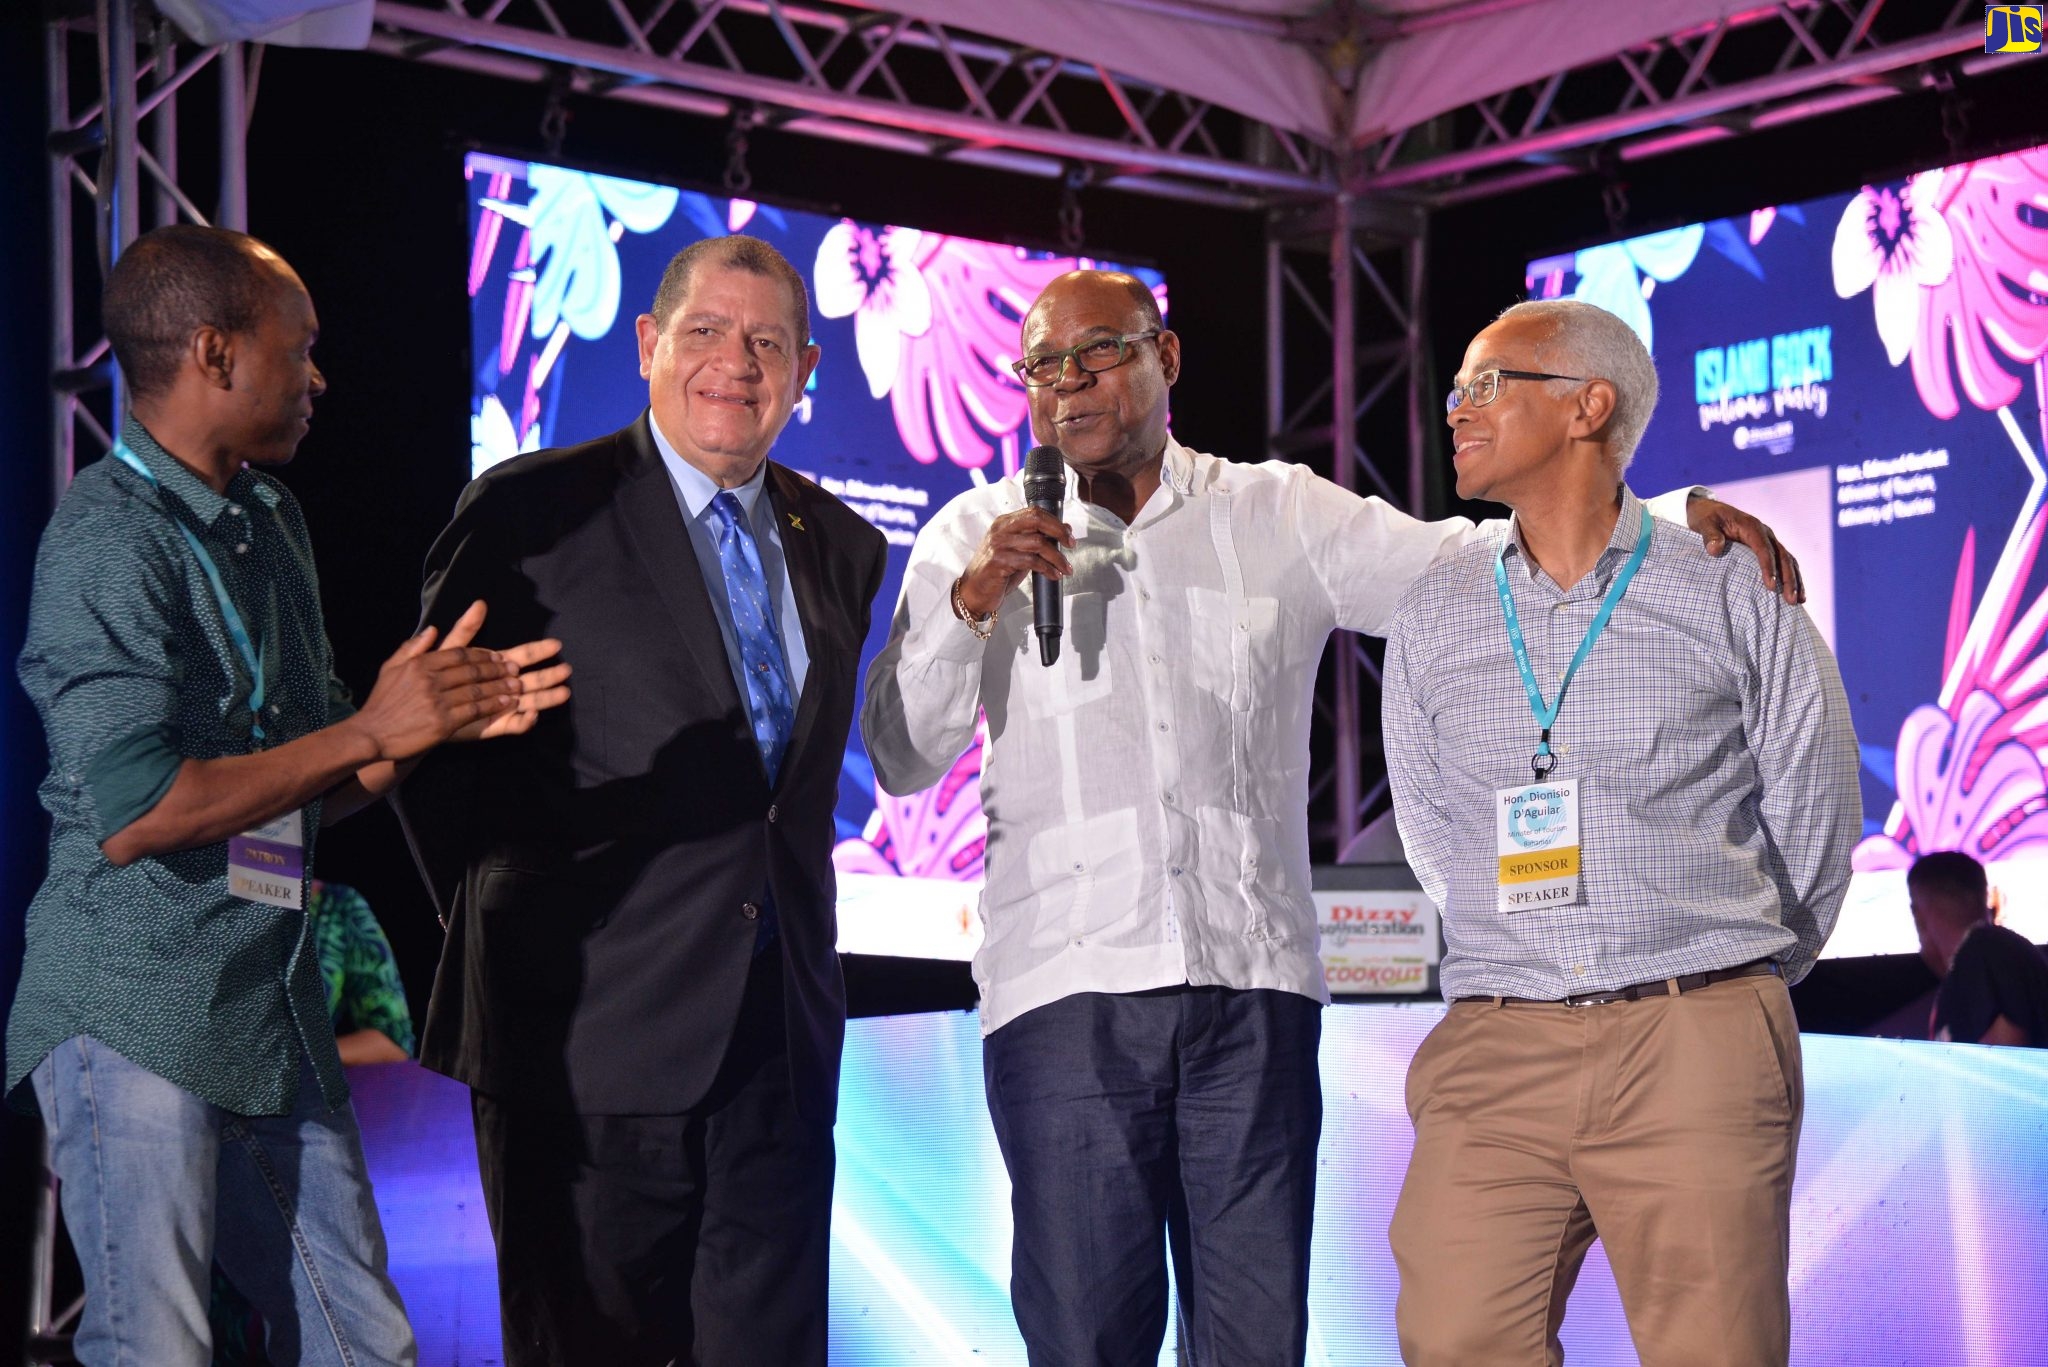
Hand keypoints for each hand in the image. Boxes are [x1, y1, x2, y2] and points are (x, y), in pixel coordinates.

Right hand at [349, 602, 522, 761]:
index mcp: (420, 664)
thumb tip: (432, 630)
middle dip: (497, 669)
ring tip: (517, 685)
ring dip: (500, 687)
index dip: (482, 655)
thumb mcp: (391, 669)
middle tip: (515, 669)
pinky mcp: (443, 722)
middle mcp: (430, 679)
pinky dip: (494, 705)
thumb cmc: (381, 703)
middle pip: (472, 670)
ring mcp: (437, 701)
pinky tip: (507, 703)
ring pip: (477, 689)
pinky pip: (475, 710)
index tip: (498, 657)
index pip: (459, 654)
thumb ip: (412, 648)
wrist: (371, 735)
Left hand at [440, 600, 571, 740]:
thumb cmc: (434, 680)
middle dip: (550, 674)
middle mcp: (503, 686)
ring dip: (547, 697)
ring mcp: (502, 706)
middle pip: (533, 679)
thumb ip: (466, 629)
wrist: (422, 711)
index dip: (538, 650)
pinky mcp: (495, 726)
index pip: (523, 656)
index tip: (555, 644)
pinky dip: (526, 721)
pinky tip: (532, 713)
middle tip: (566, 669)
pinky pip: (516, 725)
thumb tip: (480, 603)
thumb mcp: (449, 652)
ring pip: (531, 701)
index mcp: (495, 667)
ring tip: (564, 692)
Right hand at [956, 508, 1074, 618]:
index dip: (1055, 522)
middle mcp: (1000, 530)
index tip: (1069, 535)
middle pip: (1036, 520)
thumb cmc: (997, 572)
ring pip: (1037, 543)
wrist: (973, 592)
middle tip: (1071, 545)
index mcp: (1004, 523)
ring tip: (1066, 568)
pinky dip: (1047, 569)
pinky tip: (1054, 575)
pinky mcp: (998, 562)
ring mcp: (998, 545)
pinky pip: (1030, 562)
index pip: (1034, 512)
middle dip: (1058, 532)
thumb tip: (1065, 530)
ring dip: (1057, 557)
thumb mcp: (1018, 552)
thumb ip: (1036, 540)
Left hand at [1687, 497, 1803, 604]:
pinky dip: (1791, 577)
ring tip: (1798, 601)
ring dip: (1794, 580)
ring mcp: (1768, 540)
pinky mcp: (1768, 548)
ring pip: (1788, 560)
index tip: (1769, 586)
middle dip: (1788, 579)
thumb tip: (1715, 549)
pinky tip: (1795, 593)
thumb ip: (1710, 535)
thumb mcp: (1704, 523)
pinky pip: (1784, 562)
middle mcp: (1765, 533)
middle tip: (1791, 600)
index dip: (1768, 567)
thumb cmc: (1706, 518)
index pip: (1764, 549)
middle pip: (1782, 556)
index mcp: (1751, 527)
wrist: (1709, 510)